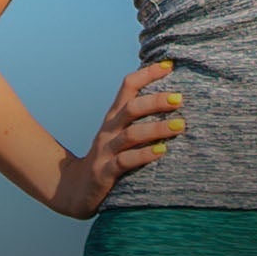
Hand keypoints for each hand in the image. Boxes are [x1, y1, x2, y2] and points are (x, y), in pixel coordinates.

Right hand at [46, 60, 186, 217]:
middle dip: (156, 101)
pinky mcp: (105, 172)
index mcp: (114, 117)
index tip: (169, 65)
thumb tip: (175, 102)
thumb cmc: (108, 159)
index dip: (147, 74)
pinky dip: (144, 155)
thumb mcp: (121, 135)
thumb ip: (141, 119)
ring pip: (131, 135)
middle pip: (131, 108)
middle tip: (180, 99)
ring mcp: (106, 150)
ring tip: (179, 125)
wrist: (77, 190)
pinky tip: (161, 151)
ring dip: (157, 129)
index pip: (128, 86)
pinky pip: (125, 161)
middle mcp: (109, 130)